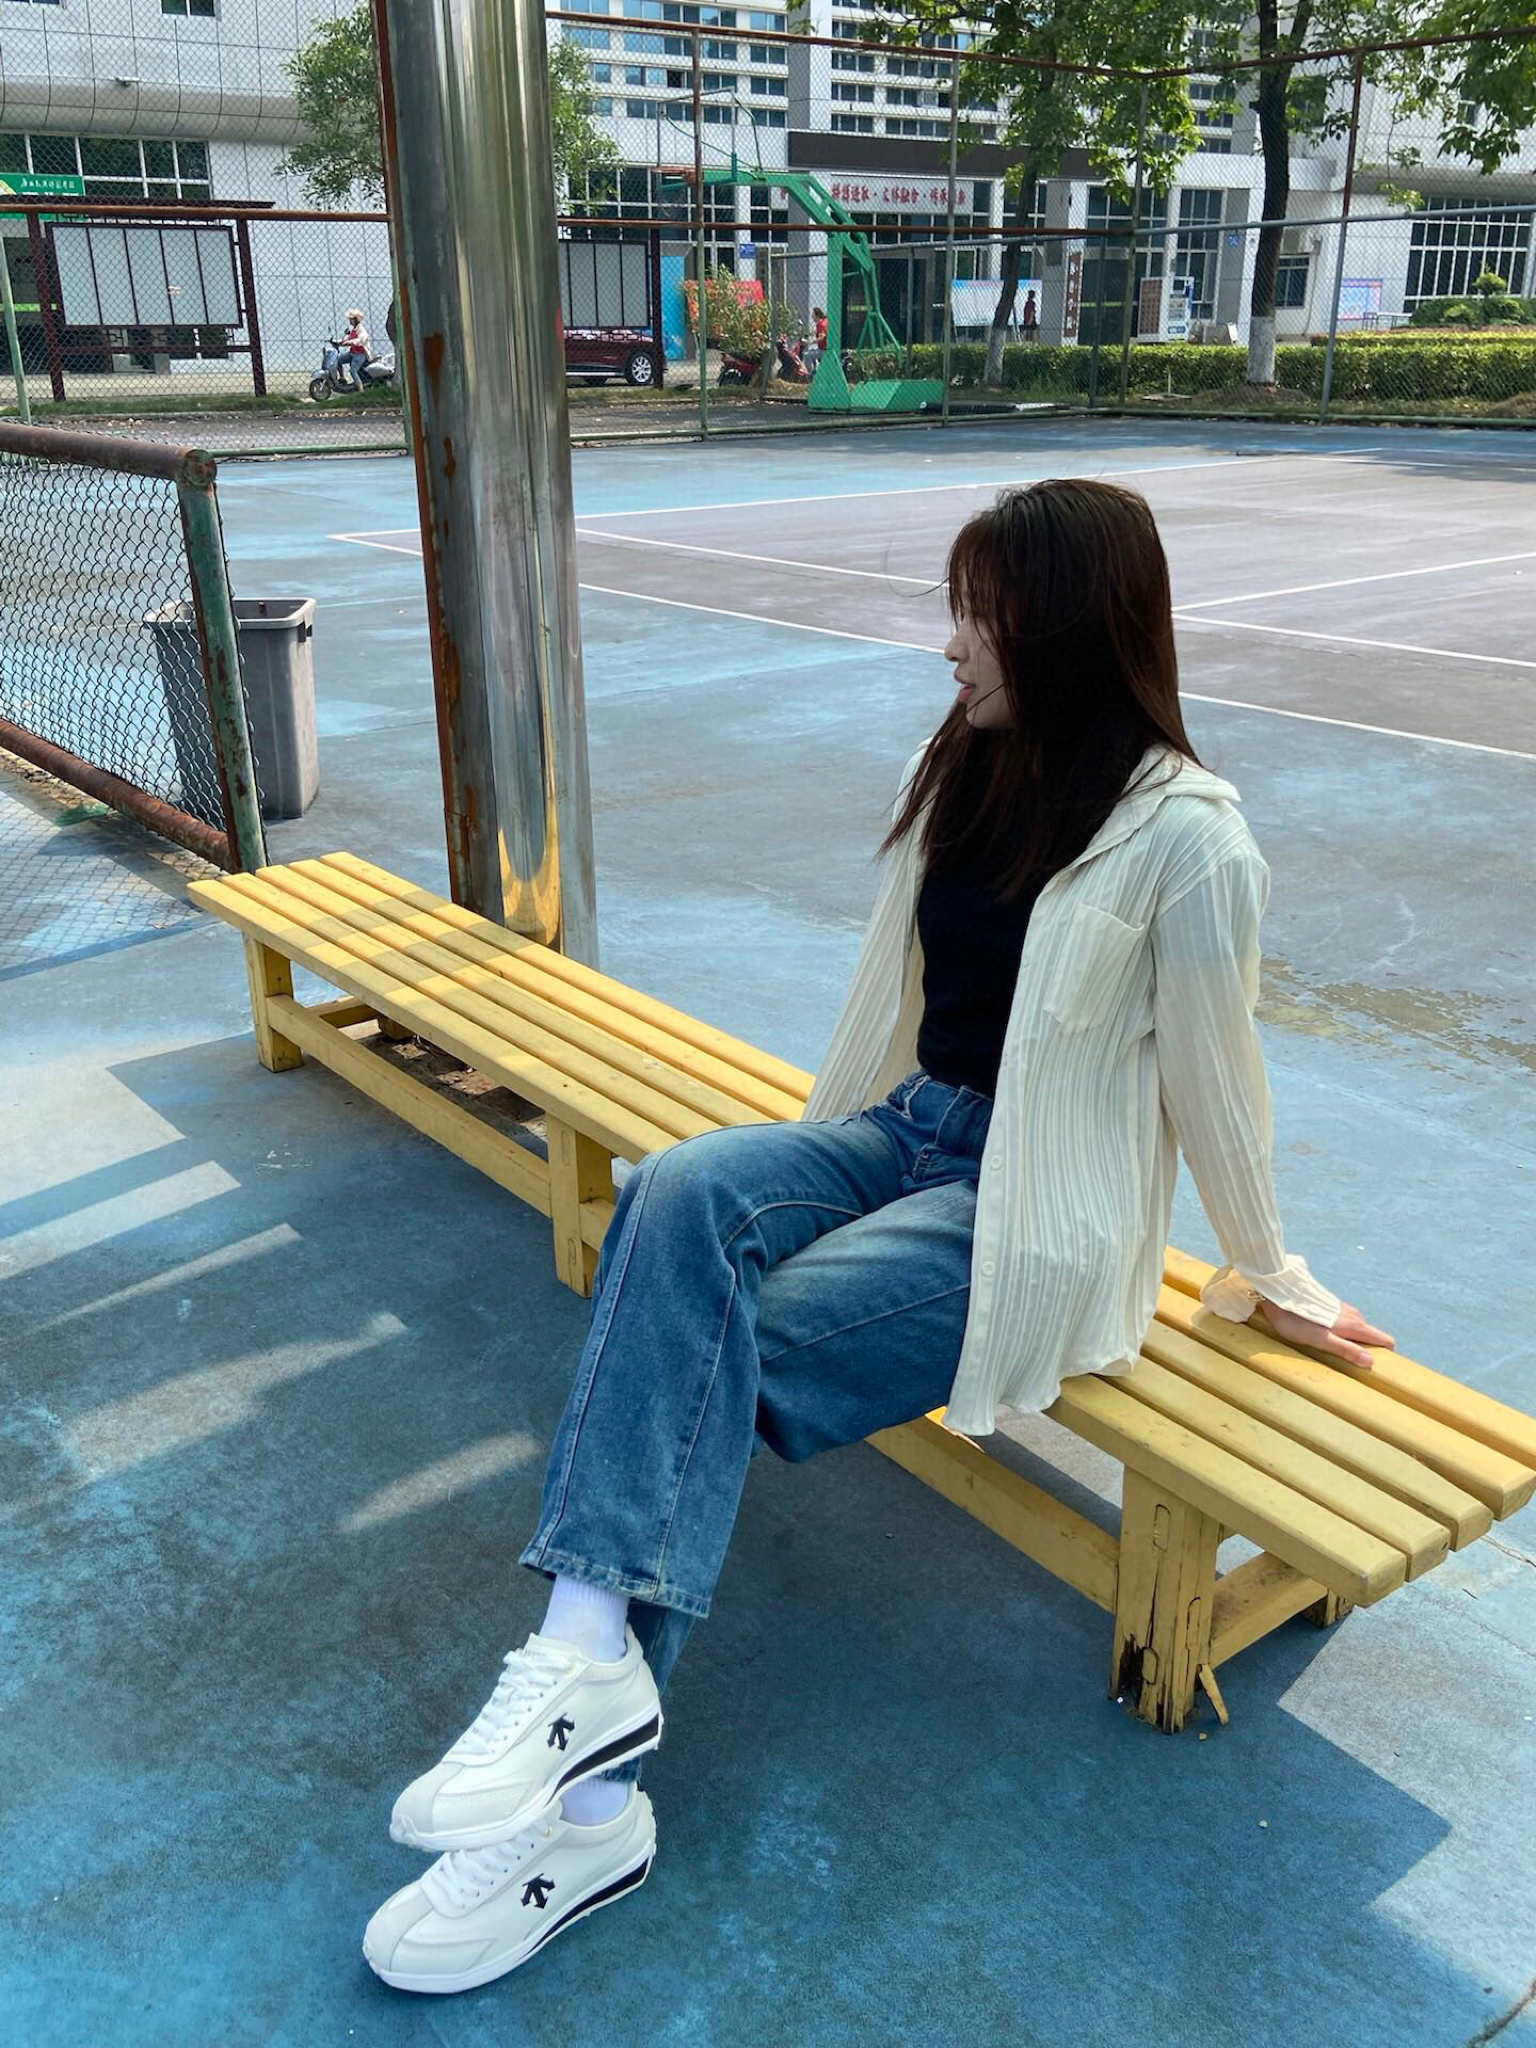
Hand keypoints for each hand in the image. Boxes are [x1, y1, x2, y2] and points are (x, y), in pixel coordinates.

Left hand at [1253, 1296, 1394, 1371]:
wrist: (1280, 1292)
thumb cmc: (1297, 1319)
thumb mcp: (1320, 1340)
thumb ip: (1346, 1350)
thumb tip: (1371, 1362)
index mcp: (1355, 1325)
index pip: (1386, 1340)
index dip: (1384, 1355)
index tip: (1372, 1368)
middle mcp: (1354, 1316)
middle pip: (1372, 1337)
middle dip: (1365, 1351)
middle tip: (1345, 1363)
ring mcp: (1343, 1310)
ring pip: (1357, 1330)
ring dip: (1349, 1342)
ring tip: (1329, 1351)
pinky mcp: (1331, 1307)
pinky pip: (1345, 1324)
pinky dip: (1340, 1333)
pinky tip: (1321, 1336)